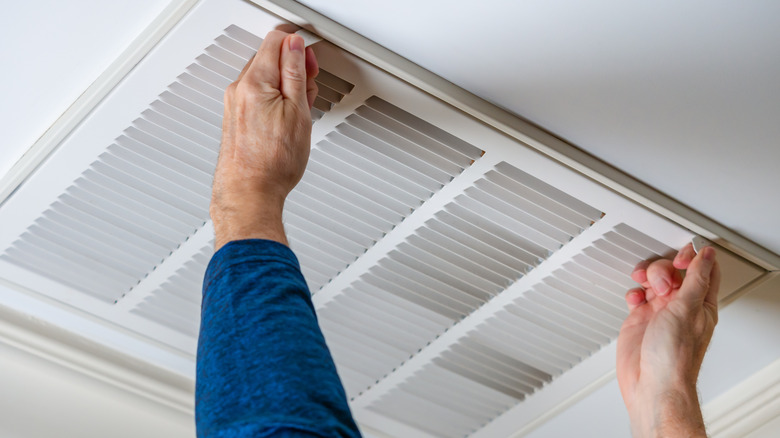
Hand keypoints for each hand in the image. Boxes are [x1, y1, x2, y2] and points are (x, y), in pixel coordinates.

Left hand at [210, 30, 318, 249]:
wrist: (250, 194)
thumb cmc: (272, 164)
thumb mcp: (297, 112)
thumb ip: (295, 72)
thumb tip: (295, 46)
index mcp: (254, 82)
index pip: (276, 41)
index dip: (299, 47)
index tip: (310, 62)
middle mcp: (239, 90)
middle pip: (269, 58)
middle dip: (293, 68)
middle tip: (309, 89)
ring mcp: (234, 104)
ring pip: (264, 79)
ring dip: (285, 86)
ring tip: (299, 111)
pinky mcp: (236, 119)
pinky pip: (257, 96)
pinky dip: (274, 101)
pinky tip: (286, 121)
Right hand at [616, 243, 719, 436]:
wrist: (651, 384)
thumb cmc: (674, 357)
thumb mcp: (687, 309)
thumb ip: (696, 279)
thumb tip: (705, 255)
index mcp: (700, 303)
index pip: (703, 270)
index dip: (692, 257)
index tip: (680, 258)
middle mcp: (680, 306)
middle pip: (674, 271)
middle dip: (664, 269)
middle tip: (661, 284)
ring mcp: (660, 312)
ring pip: (653, 280)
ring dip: (647, 277)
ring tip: (646, 289)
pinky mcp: (640, 319)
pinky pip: (636, 295)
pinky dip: (633, 292)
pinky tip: (635, 300)